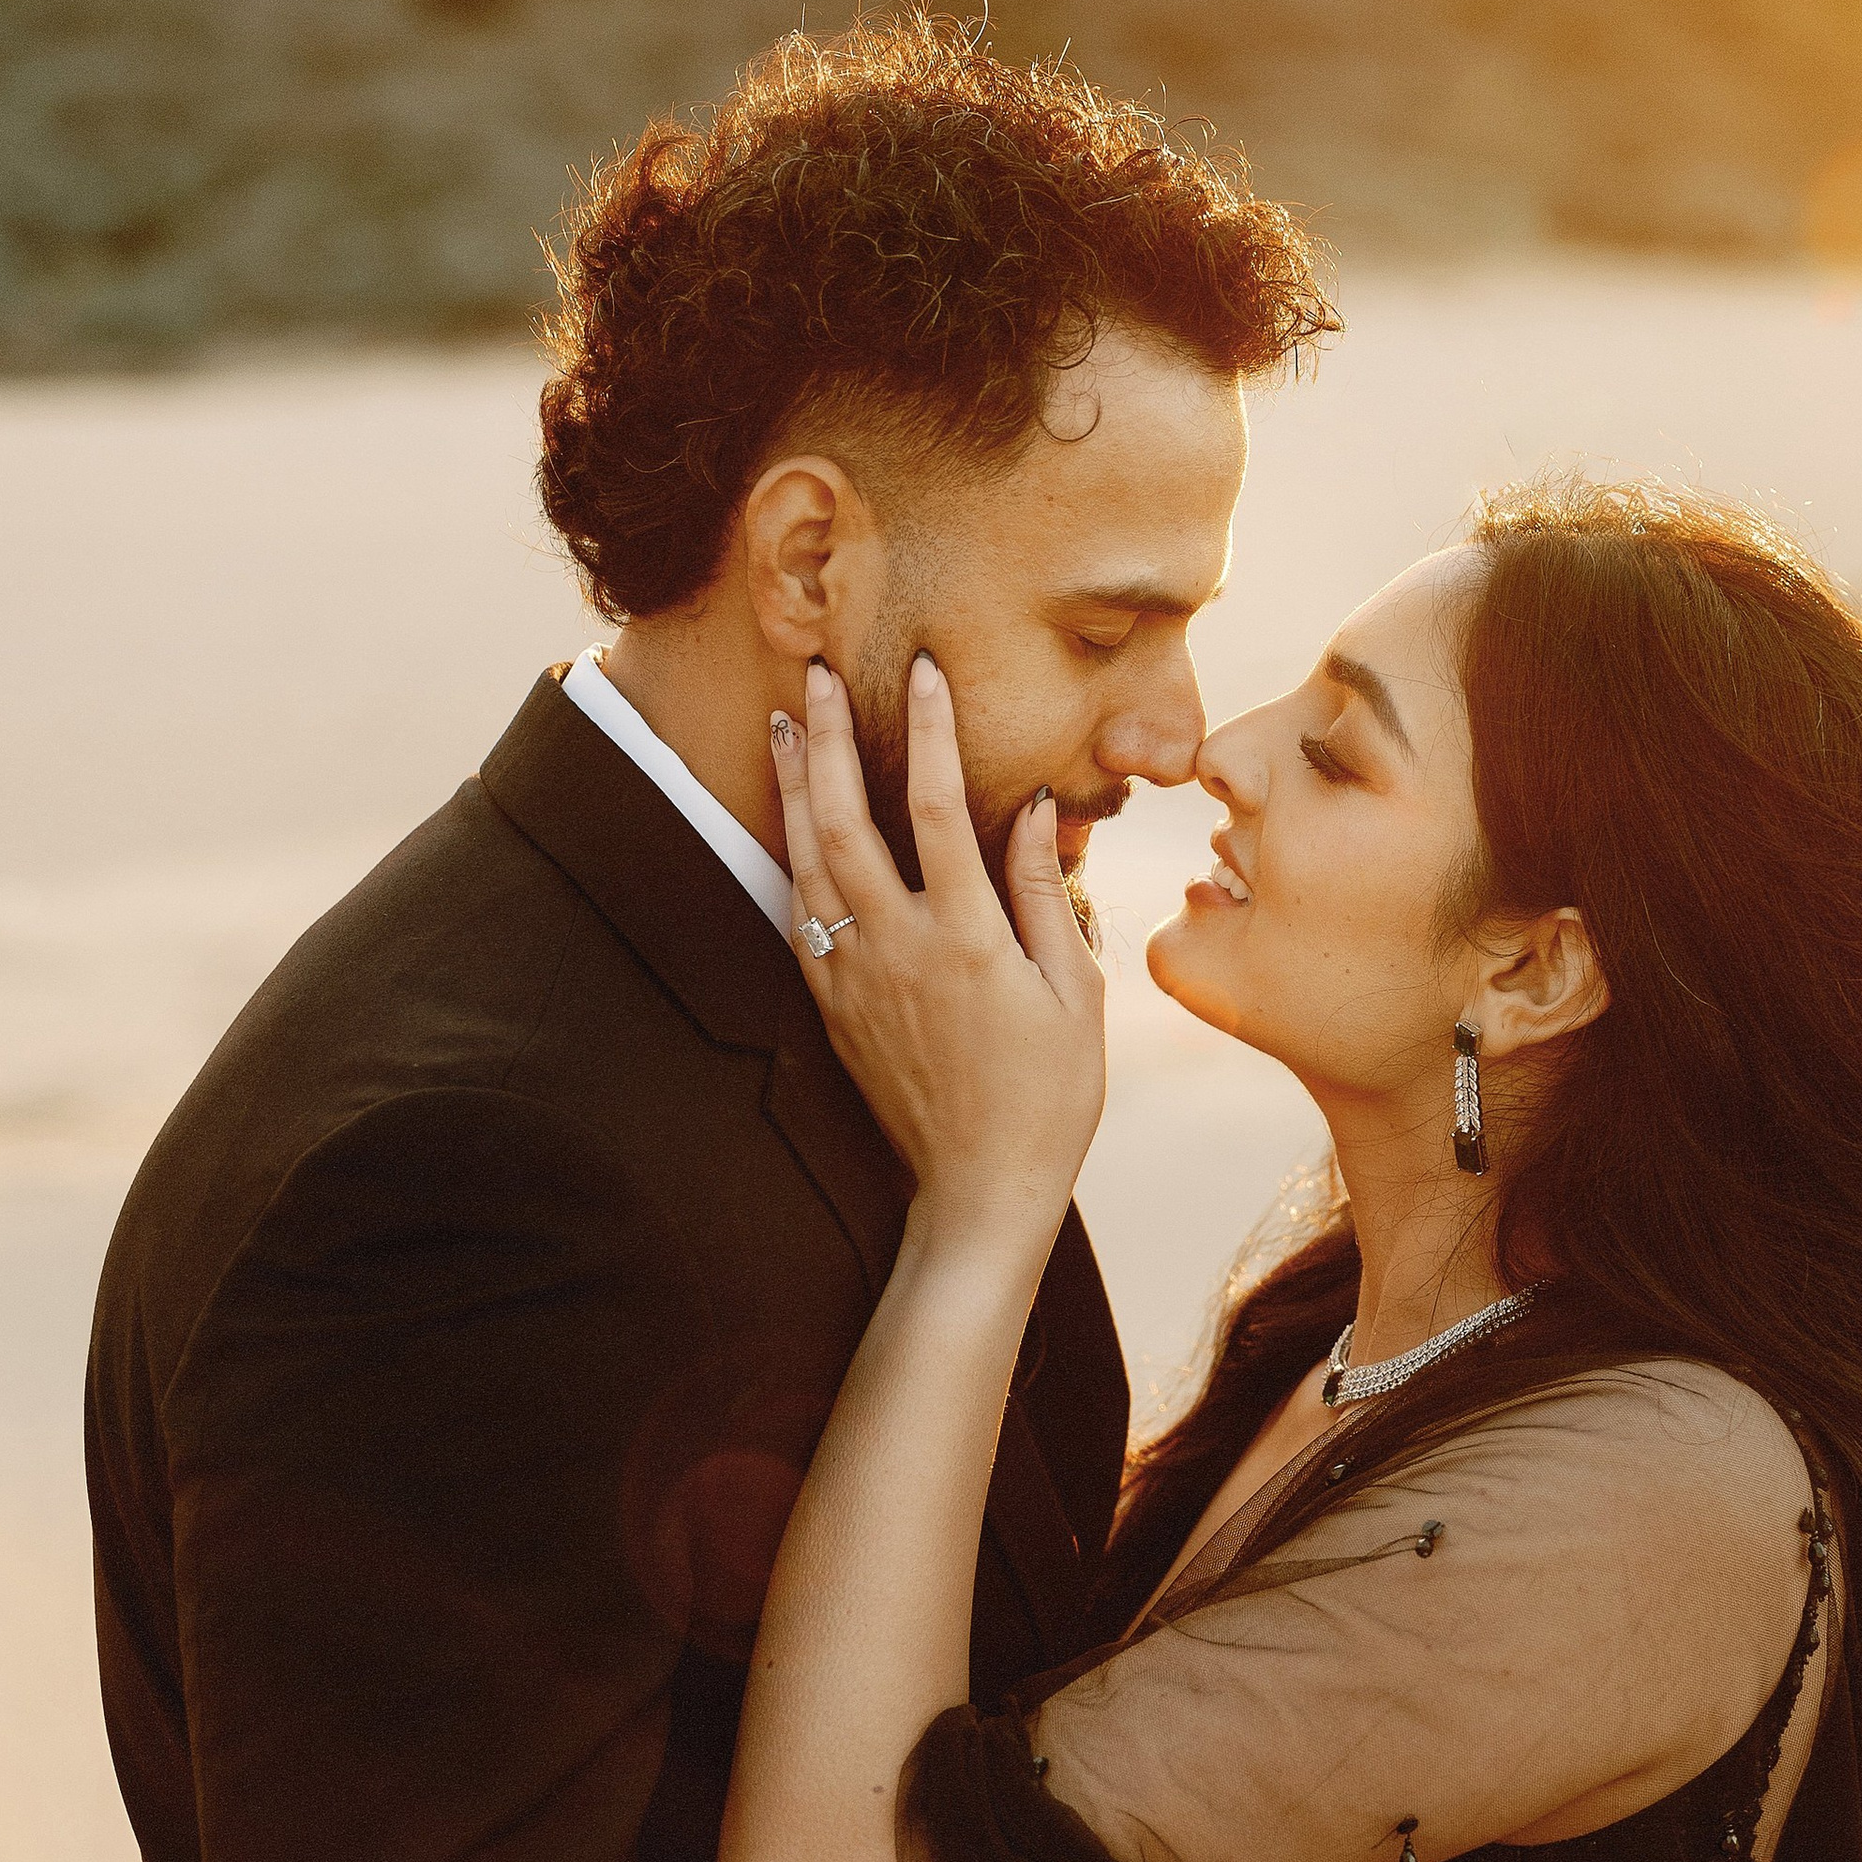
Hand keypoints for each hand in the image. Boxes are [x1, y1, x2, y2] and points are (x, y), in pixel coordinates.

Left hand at [770, 655, 1105, 1257]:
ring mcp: (855, 979)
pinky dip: (791, 860)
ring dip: (794, 788)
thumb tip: (1035, 808)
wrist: (981, 1190)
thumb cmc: (1050, 1096)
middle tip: (814, 673)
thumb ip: (1046, 894)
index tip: (925, 671)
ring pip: (807, 862)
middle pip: (846, 821)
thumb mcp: (1075, 993)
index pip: (942, 810)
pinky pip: (800, 917)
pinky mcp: (834, 1007)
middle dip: (830, 739)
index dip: (932, 732)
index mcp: (968, 941)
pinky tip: (790, 823)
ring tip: (785, 725)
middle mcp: (898, 950)